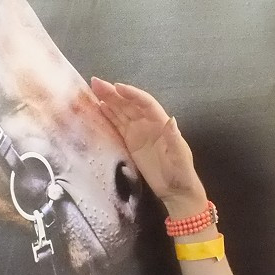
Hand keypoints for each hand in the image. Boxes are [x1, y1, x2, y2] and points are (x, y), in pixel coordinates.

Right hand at [91, 77, 207, 215]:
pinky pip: (118, 125)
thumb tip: (170, 120)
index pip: (145, 103)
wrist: (176, 191)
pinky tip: (99, 107)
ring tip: (93, 90)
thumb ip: (174, 139)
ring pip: (122, 112)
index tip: (117, 87)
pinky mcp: (131, 143)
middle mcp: (149, 124)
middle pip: (130, 104)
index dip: (132, 94)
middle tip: (96, 83)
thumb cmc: (181, 173)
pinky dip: (109, 116)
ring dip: (109, 100)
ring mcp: (139, 133)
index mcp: (161, 123)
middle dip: (114, 93)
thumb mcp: (180, 157)